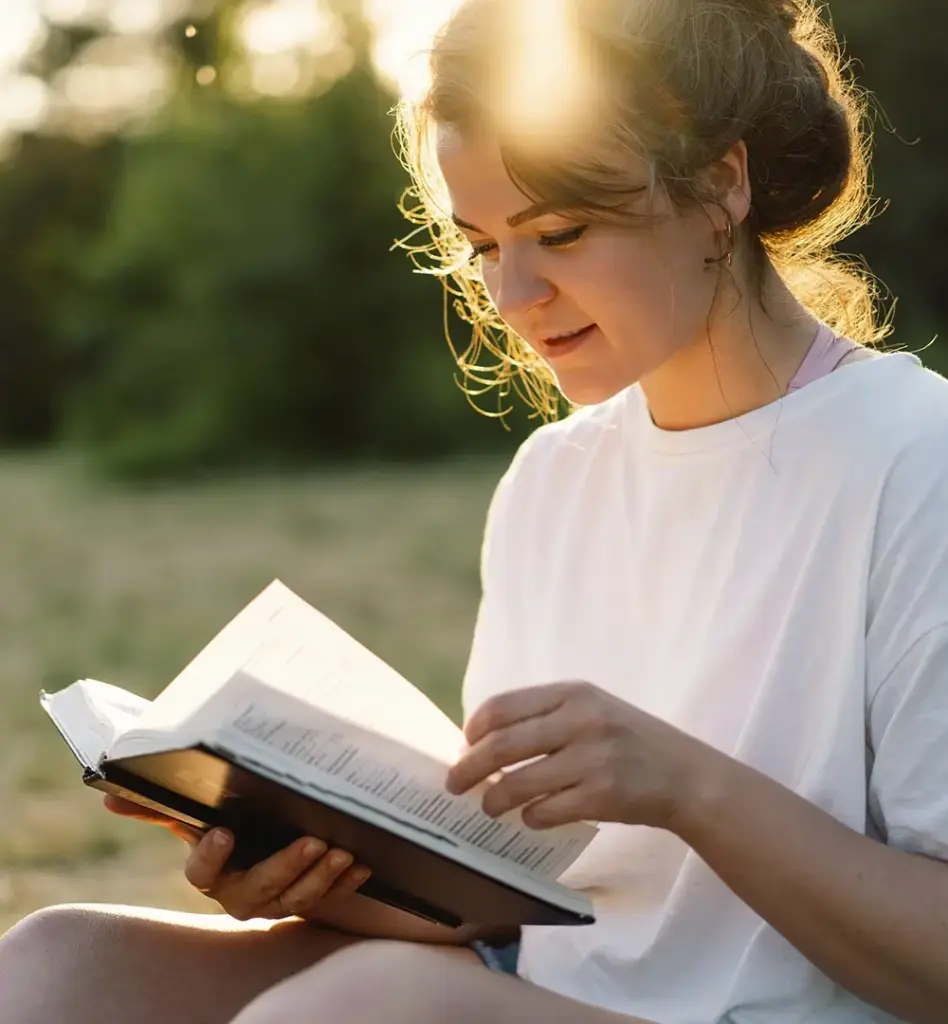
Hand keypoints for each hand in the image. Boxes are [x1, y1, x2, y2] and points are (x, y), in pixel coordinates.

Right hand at [104, 795, 371, 920]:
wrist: (262, 840)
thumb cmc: (225, 818)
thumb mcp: (194, 809)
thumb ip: (157, 804)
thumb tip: (110, 795)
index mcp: (210, 870)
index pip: (201, 874)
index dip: (210, 856)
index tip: (223, 831)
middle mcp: (240, 892)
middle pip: (257, 891)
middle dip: (285, 867)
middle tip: (312, 840)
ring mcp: (275, 900)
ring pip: (295, 900)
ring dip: (320, 877)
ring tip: (342, 850)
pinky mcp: (307, 899)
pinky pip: (327, 899)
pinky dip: (345, 883)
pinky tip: (362, 862)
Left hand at [445, 681, 717, 831]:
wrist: (686, 775)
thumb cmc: (629, 741)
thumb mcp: (592, 709)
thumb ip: (545, 717)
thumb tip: (482, 741)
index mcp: (573, 693)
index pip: (502, 706)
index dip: (474, 730)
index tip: (465, 746)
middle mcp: (581, 720)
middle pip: (501, 745)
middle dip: (468, 768)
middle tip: (454, 785)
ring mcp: (593, 758)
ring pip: (518, 783)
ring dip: (494, 800)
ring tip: (489, 808)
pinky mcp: (602, 796)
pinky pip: (545, 811)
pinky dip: (530, 818)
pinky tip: (531, 818)